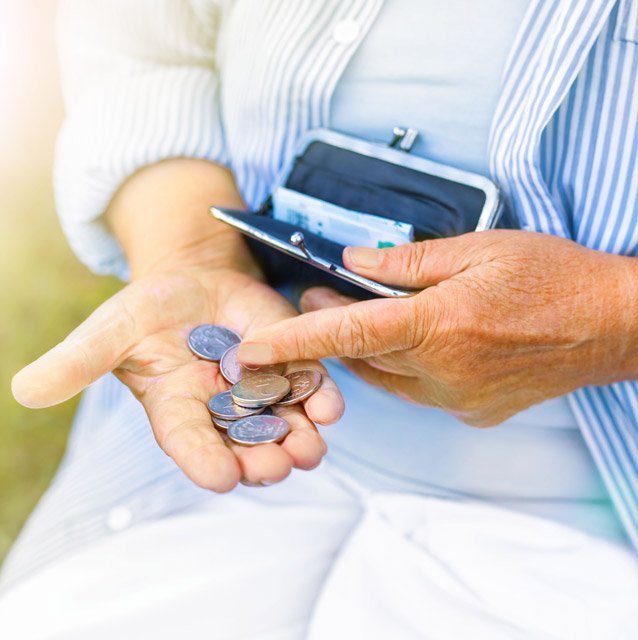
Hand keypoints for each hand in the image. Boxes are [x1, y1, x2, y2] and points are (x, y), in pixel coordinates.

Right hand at [12, 267, 343, 489]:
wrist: (195, 282)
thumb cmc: (149, 310)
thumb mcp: (112, 330)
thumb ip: (79, 361)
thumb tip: (23, 390)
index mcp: (179, 412)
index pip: (191, 446)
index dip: (204, 462)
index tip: (220, 477)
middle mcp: (224, 413)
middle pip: (245, 447)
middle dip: (261, 459)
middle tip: (276, 467)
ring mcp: (262, 392)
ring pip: (285, 427)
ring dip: (300, 440)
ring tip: (310, 448)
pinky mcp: (292, 365)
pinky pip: (311, 390)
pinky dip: (322, 400)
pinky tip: (330, 406)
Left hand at [236, 230, 637, 426]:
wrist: (611, 325)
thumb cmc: (552, 277)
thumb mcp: (478, 248)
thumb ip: (407, 260)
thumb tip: (352, 261)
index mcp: (440, 324)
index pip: (348, 335)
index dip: (292, 342)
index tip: (249, 352)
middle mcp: (442, 371)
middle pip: (360, 357)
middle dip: (329, 331)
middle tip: (314, 298)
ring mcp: (456, 398)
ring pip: (384, 377)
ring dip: (364, 348)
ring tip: (356, 314)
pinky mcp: (469, 410)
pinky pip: (415, 390)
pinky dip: (400, 366)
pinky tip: (408, 342)